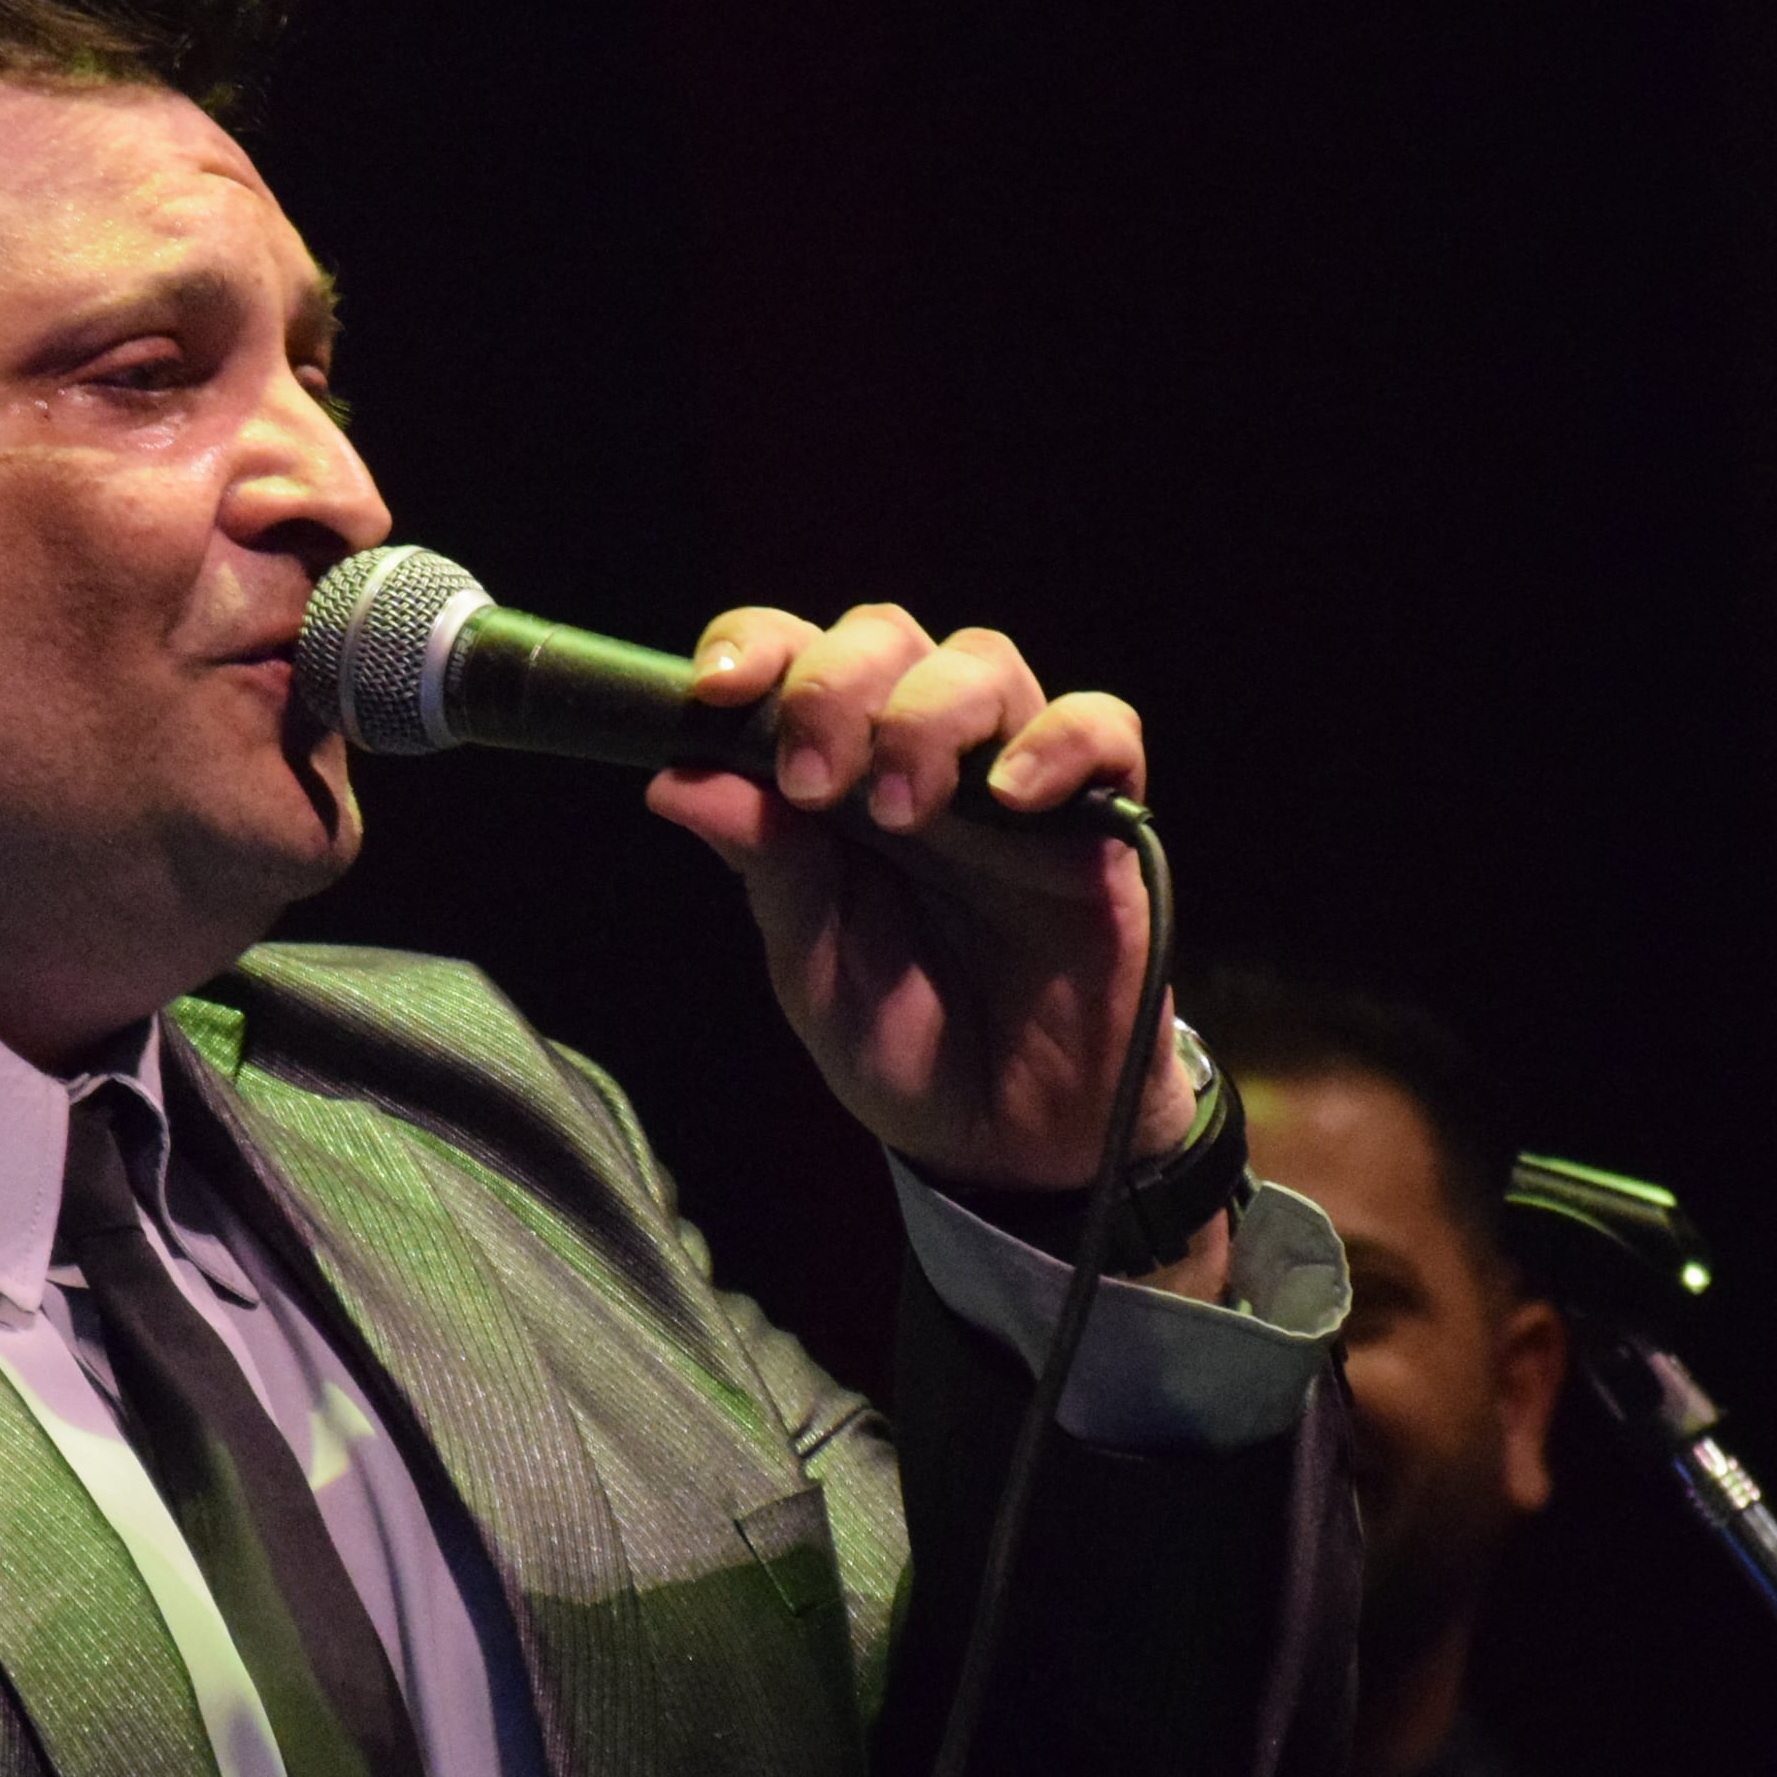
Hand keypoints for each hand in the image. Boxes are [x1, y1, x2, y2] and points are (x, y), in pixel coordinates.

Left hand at [644, 605, 1194, 1211]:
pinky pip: (1103, 731)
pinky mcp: (1103, 819)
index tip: (715, 694)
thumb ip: (766, 871)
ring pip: (982, 663)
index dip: (755, 648)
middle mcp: (924, 757)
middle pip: (885, 637)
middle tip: (812, 784)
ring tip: (903, 812)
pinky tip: (1013, 796)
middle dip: (836, 687)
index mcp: (836, 778)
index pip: (795, 660)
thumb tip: (673, 779)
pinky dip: (1058, 743)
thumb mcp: (815, 971)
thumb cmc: (907, 1042)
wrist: (1012, 1138)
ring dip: (927, 717)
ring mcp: (1015, 781)